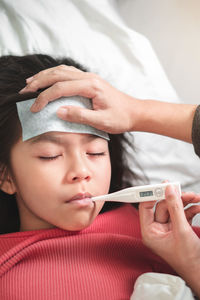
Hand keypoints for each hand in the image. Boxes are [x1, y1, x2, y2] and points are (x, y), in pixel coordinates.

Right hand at [19, 65, 139, 133]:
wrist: (134, 112)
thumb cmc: (120, 118)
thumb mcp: (102, 121)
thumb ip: (80, 116)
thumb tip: (59, 112)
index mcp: (91, 86)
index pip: (61, 88)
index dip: (45, 98)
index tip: (34, 108)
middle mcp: (89, 78)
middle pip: (58, 74)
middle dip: (39, 82)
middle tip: (25, 92)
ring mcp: (89, 77)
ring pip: (61, 71)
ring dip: (45, 76)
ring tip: (31, 83)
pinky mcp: (89, 80)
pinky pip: (68, 73)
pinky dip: (54, 75)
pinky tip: (48, 80)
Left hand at [139, 185, 199, 295]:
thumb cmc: (189, 260)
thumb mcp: (181, 230)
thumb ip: (175, 208)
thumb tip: (169, 189)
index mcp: (150, 233)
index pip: (145, 207)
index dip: (152, 195)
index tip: (162, 185)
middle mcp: (157, 230)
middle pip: (163, 206)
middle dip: (175, 198)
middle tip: (184, 190)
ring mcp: (168, 230)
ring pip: (174, 209)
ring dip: (185, 202)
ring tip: (195, 197)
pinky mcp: (179, 230)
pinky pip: (182, 214)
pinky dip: (190, 210)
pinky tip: (198, 206)